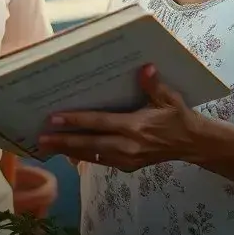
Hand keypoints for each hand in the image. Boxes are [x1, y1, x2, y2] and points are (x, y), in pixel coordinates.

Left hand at [37, 64, 203, 172]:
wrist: (192, 144)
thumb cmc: (178, 117)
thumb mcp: (169, 98)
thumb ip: (154, 85)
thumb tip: (145, 68)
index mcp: (135, 127)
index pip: (99, 123)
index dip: (76, 121)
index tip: (54, 118)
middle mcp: (128, 146)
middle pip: (89, 144)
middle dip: (64, 141)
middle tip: (41, 138)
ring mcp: (127, 159)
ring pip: (91, 156)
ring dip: (68, 151)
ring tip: (47, 146)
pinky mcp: (127, 166)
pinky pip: (100, 162)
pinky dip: (83, 157)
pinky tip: (68, 153)